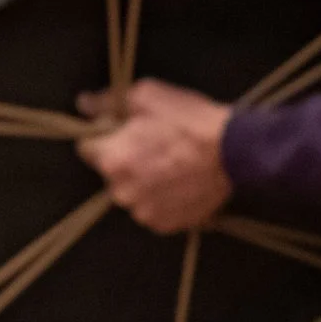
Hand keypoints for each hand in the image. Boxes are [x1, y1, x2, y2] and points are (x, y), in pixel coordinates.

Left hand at [76, 80, 233, 232]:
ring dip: (143, 182)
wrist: (236, 151)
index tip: (123, 132)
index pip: (86, 149)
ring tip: (171, 166)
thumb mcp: (146, 96)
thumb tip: (84, 104)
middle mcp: (121, 192)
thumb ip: (107, 101)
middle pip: (111, 172)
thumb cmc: (190, 120)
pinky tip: (180, 183)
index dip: (104, 137)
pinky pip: (154, 210)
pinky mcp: (166, 225)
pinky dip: (162, 199)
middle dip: (125, 160)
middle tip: (154, 147)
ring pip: (132, 193)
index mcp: (111, 160)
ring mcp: (143, 211)